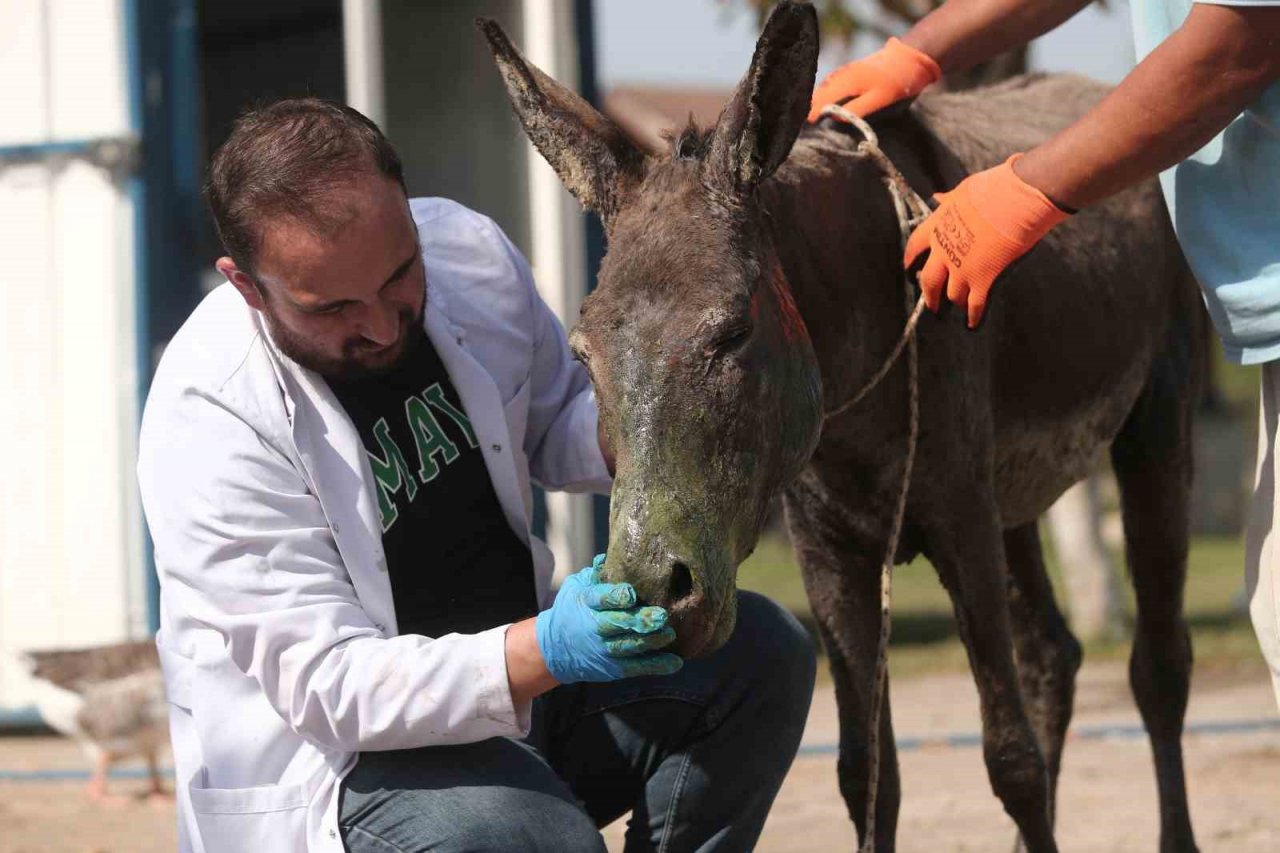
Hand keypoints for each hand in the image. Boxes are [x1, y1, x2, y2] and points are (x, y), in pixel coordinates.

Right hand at [535, 555, 682, 682]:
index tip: (632, 593)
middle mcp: (594, 627)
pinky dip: (655, 666)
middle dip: (639, 621)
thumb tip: (609, 557)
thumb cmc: (572, 609)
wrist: (555, 649)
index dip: (615, 597)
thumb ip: (595, 573)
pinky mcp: (613, 667)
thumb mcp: (576, 586)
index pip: (601, 598)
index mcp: (586, 602)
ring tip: (669, 634)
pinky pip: (635, 667)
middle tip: (662, 616)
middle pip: (617, 623)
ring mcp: (603, 649)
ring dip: (650, 642)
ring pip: (628, 646)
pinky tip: (675, 662)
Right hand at [807, 38, 941, 122]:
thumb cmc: (898, 81)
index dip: (811, 116)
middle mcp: (841, 75)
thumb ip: (856, 110)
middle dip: (811, 110)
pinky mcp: (851, 71)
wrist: (911, 57)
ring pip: (824, 89)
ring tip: (812, 119)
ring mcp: (845, 71)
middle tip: (806, 129)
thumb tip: (833, 120)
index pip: (820, 102)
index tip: (804, 131)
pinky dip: (826, 95)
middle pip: (819, 95)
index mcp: (846, 82)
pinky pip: (832, 84)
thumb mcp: (880, 99)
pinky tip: (826, 104)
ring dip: (817, 103)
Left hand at [904, 155, 1069, 327]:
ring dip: (953, 304)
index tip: (909, 270)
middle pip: (928, 280)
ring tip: (954, 312)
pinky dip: (973, 317)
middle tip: (931, 305)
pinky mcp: (982, 280)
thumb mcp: (965, 190)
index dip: (910, 261)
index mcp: (937, 226)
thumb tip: (937, 198)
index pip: (914, 247)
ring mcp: (961, 268)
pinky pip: (975, 305)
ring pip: (951, 295)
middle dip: (929, 295)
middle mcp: (944, 251)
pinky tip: (972, 325)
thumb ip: (949, 200)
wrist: (1018, 200)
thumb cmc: (996, 188)